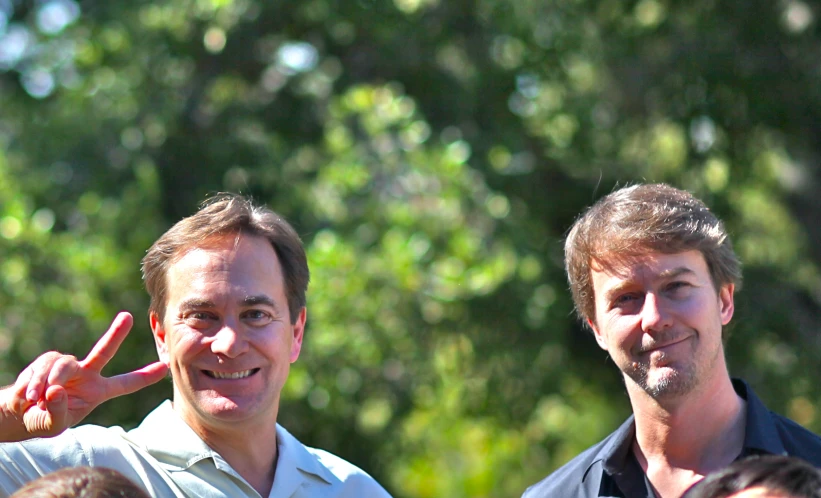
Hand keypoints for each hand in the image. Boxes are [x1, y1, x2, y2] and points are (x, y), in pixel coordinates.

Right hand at [0, 312, 167, 439]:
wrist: (19, 413)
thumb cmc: (43, 420)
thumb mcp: (54, 425)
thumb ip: (58, 412)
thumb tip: (57, 389)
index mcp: (98, 392)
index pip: (125, 384)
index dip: (144, 376)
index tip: (165, 367)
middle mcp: (87, 374)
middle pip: (104, 351)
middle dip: (116, 333)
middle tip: (127, 316)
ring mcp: (69, 365)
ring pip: (64, 365)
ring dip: (49, 382)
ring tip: (37, 399)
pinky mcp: (49, 360)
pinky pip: (45, 366)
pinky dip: (35, 381)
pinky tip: (28, 395)